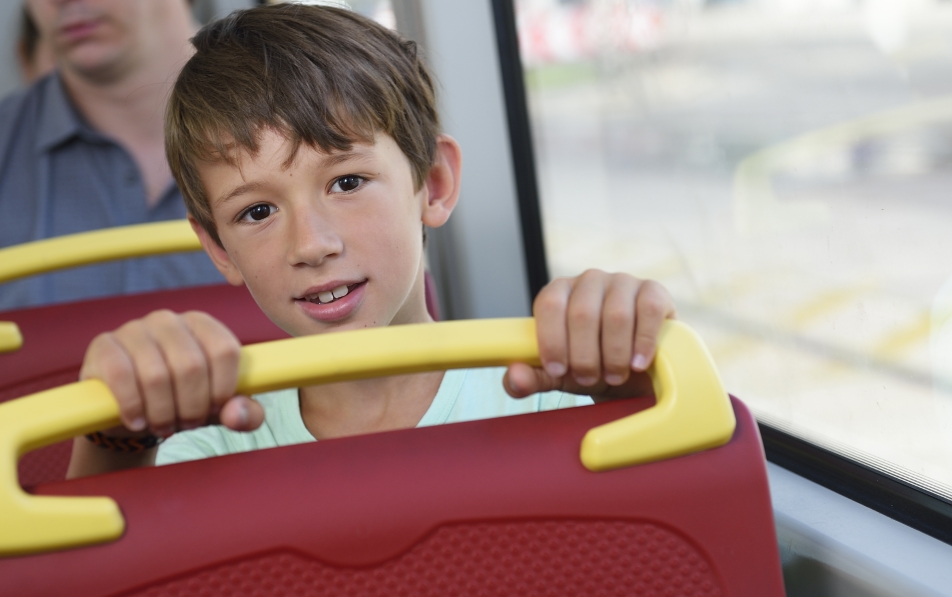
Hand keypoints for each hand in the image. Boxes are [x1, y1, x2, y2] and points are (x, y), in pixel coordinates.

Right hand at [80, 310, 263, 437]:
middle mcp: (169, 320)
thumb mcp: (220, 410)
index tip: (215, 409)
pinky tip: (137, 421)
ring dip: (162, 412)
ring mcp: (134, 329)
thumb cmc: (183, 403)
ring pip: (156, 375)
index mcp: (203, 325)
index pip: (225, 350)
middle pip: (191, 365)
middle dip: (192, 406)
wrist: (132, 414)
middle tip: (186, 423)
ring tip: (163, 425)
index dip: (223, 388)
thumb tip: (237, 414)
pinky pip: (121, 376)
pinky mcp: (104, 346)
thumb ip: (245, 413)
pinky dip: (133, 406)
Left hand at [504, 270, 675, 400]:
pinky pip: (648, 311)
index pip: (548, 304)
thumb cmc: (594, 368)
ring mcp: (622, 282)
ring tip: (615, 376)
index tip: (558, 370)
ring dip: (613, 354)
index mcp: (559, 293)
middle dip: (584, 355)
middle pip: (581, 313)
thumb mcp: (561, 377)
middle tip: (589, 379)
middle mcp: (589, 281)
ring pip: (615, 315)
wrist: (639, 373)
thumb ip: (533, 378)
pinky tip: (639, 363)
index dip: (551, 340)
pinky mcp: (654, 291)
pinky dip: (642, 342)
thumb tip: (514, 377)